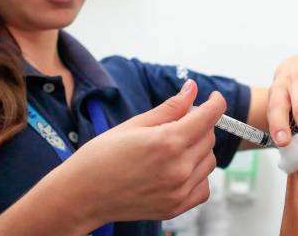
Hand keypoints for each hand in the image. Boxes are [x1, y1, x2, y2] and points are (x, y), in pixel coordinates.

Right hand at [63, 79, 225, 228]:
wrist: (81, 195)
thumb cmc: (101, 157)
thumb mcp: (134, 124)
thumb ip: (170, 108)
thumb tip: (192, 89)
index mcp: (167, 142)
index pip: (208, 117)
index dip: (215, 103)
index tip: (215, 98)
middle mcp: (178, 167)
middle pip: (209, 137)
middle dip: (199, 125)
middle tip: (176, 124)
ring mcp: (179, 190)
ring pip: (209, 161)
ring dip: (198, 149)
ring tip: (172, 148)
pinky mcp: (176, 207)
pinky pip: (203, 186)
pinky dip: (197, 175)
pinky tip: (177, 169)